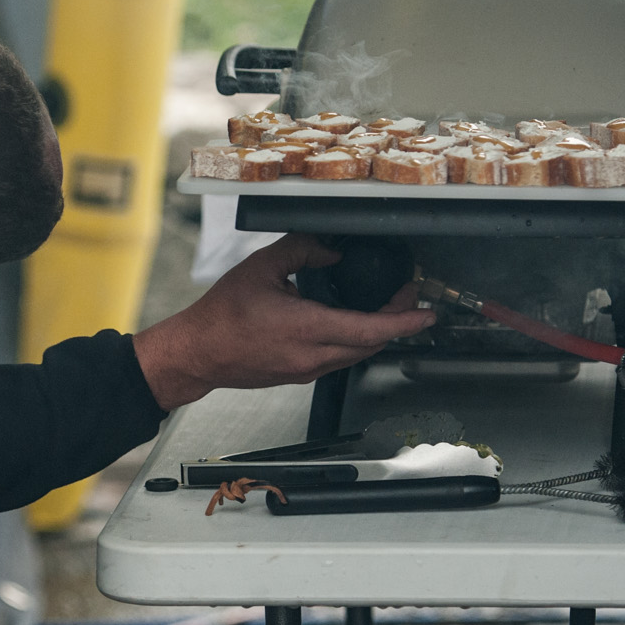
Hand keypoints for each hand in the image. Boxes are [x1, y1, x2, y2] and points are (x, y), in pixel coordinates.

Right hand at [131, 234, 436, 410]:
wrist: (198, 353)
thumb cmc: (220, 317)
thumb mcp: (262, 268)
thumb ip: (302, 251)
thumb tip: (330, 249)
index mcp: (306, 328)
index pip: (370, 329)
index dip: (405, 321)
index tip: (426, 313)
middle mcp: (311, 356)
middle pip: (372, 345)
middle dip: (397, 322)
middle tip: (407, 297)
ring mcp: (306, 370)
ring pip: (357, 355)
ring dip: (377, 334)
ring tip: (384, 308)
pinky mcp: (299, 375)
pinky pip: (339, 360)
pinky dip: (355, 341)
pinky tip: (352, 323)